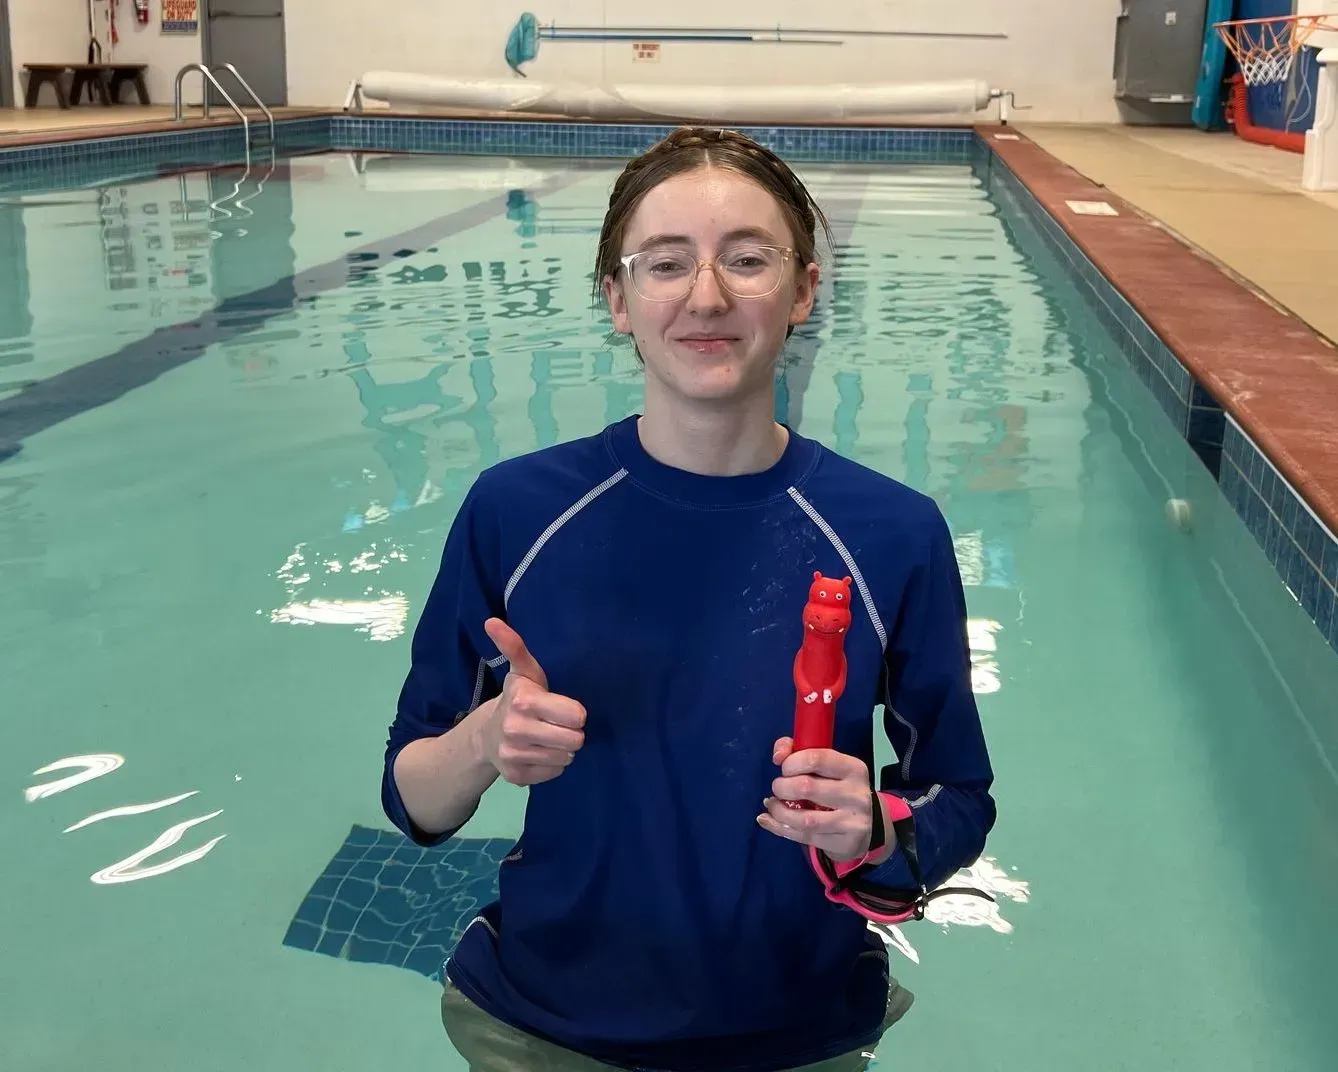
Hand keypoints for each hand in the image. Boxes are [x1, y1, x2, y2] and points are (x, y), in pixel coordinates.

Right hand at [476, 617, 585, 786]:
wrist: (487, 735)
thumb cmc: (518, 698)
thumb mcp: (522, 671)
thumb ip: (514, 646)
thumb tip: (492, 621)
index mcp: (524, 702)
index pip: (577, 715)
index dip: (574, 712)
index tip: (564, 709)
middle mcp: (516, 730)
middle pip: (575, 740)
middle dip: (571, 732)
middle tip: (557, 724)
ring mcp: (514, 756)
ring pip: (567, 758)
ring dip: (563, 748)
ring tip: (548, 737)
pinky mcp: (517, 778)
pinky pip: (555, 773)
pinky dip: (552, 764)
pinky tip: (539, 752)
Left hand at [757, 736, 887, 862]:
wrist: (868, 827)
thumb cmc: (839, 789)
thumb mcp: (828, 767)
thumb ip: (798, 751)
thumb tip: (778, 756)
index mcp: (853, 769)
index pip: (816, 758)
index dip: (792, 762)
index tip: (785, 768)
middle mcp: (856, 795)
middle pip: (806, 787)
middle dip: (782, 787)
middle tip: (778, 788)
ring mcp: (852, 822)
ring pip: (804, 819)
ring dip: (779, 811)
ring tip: (772, 805)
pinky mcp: (845, 844)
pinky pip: (805, 837)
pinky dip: (780, 828)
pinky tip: (770, 821)